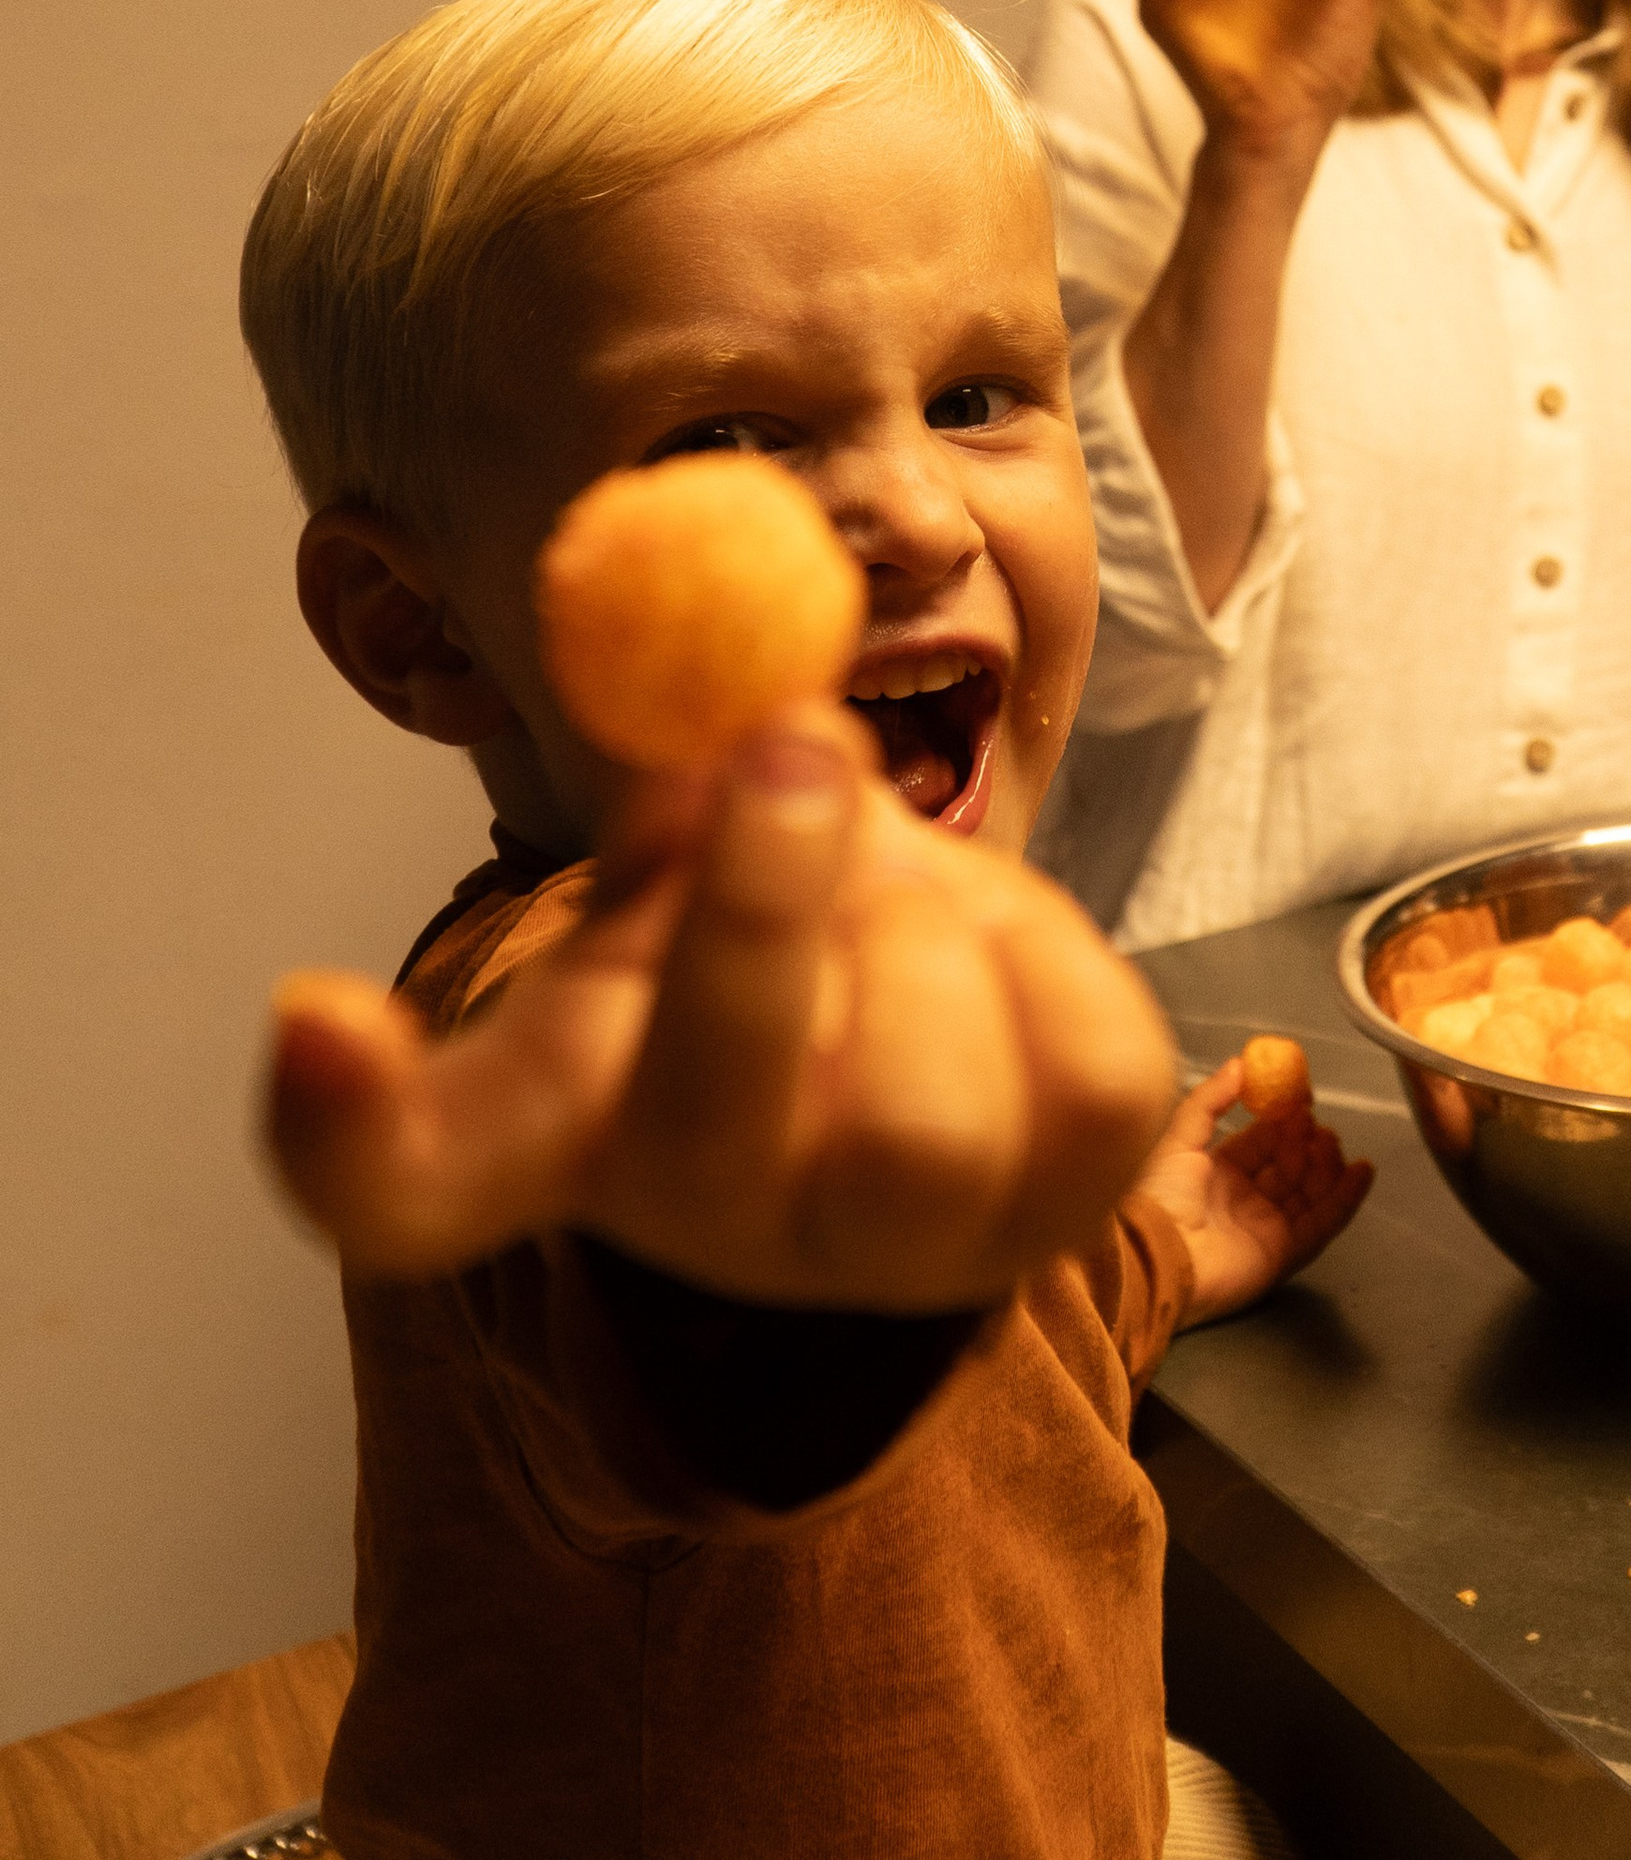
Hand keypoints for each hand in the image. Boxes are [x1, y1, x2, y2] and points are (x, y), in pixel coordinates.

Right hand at [265, 707, 1177, 1306]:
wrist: (923, 1007)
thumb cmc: (774, 910)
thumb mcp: (689, 819)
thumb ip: (675, 741)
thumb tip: (686, 612)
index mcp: (567, 1122)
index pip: (407, 1177)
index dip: (350, 1122)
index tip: (313, 1013)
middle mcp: (716, 1216)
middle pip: (718, 1117)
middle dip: (764, 908)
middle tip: (792, 744)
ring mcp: (894, 1247)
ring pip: (927, 1119)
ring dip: (928, 930)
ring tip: (905, 891)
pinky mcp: (1064, 1205)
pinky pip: (1089, 1070)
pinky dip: (1054, 957)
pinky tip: (1002, 952)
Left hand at [1128, 1053, 1373, 1326]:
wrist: (1159, 1259)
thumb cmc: (1161, 1198)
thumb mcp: (1178, 1139)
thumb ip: (1210, 1100)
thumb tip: (1239, 1063)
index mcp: (1220, 1171)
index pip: (1263, 1140)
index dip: (1284, 1120)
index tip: (1302, 1098)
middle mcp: (1247, 1199)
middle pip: (1292, 1165)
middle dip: (1308, 1143)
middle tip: (1318, 1126)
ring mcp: (1268, 1227)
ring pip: (1311, 1191)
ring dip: (1328, 1166)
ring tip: (1333, 1144)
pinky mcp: (1285, 1253)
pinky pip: (1324, 1223)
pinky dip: (1346, 1199)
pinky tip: (1362, 1172)